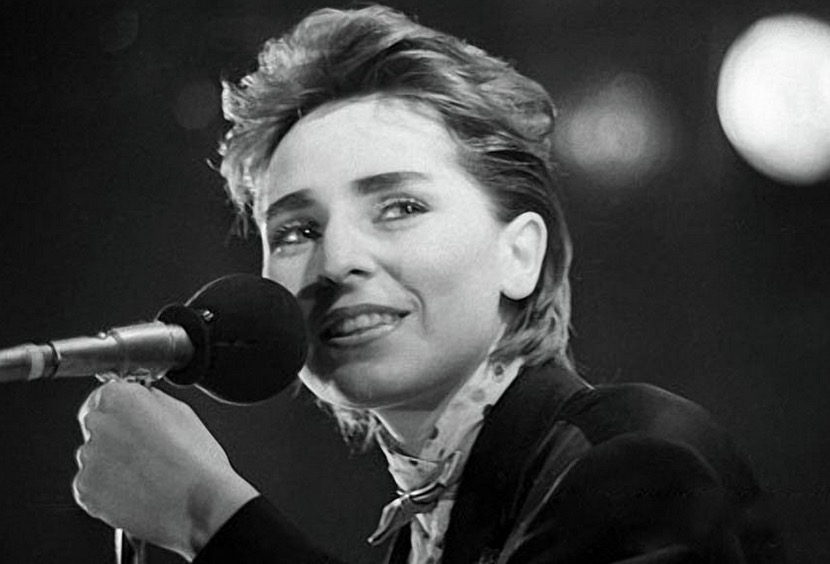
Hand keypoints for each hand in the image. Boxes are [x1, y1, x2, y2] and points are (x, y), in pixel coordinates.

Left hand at [73, 380, 258, 560]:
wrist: (198, 504)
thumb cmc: (197, 461)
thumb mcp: (182, 412)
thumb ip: (151, 400)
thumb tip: (142, 401)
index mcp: (119, 397)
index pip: (105, 395)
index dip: (123, 411)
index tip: (133, 422)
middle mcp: (98, 424)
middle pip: (97, 425)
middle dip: (115, 437)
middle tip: (144, 451)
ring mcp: (88, 459)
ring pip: (94, 458)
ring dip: (111, 465)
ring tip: (145, 475)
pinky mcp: (84, 490)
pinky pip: (91, 486)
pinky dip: (108, 491)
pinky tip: (136, 490)